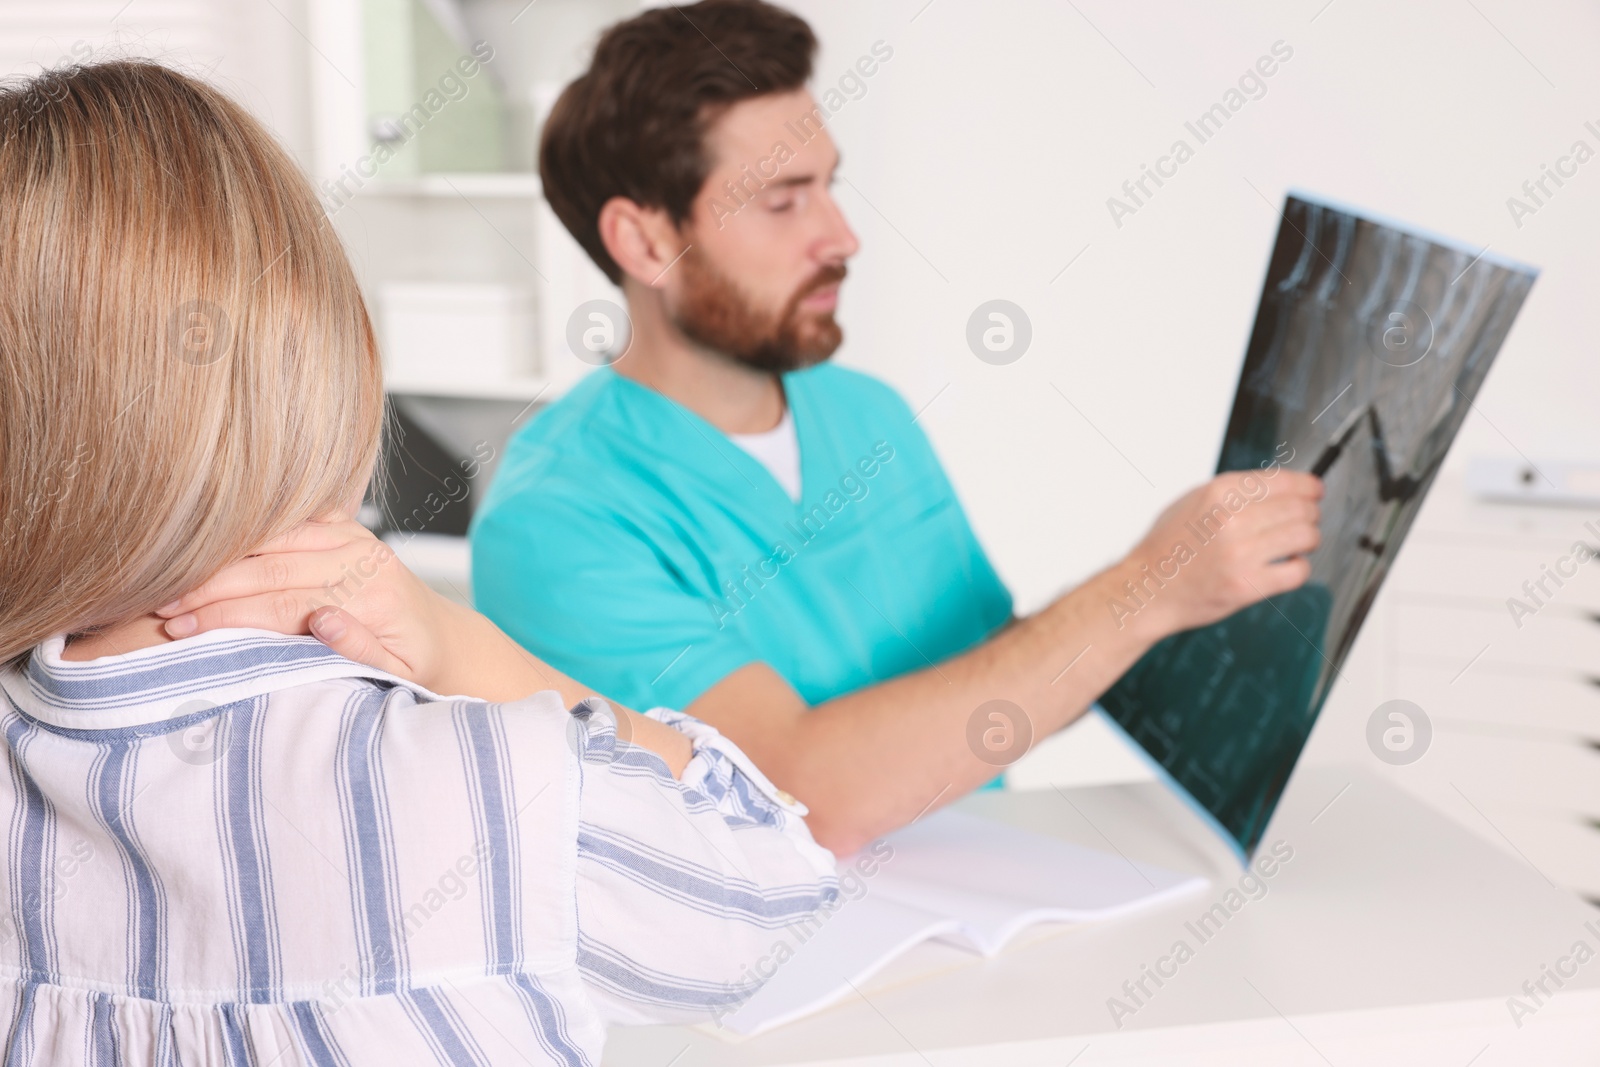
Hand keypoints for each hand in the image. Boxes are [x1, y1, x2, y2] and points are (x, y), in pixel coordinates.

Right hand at [155, 515, 470, 690]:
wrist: (445, 639)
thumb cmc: (415, 666)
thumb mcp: (396, 675)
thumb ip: (359, 649)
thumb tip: (324, 621)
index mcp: (374, 598)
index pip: (285, 604)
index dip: (228, 617)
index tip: (180, 630)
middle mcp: (364, 559)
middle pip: (272, 569)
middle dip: (211, 589)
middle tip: (162, 607)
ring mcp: (354, 538)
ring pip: (274, 541)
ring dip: (221, 561)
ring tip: (173, 582)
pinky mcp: (345, 528)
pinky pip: (289, 523)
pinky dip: (249, 536)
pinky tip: (210, 547)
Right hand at [1116, 469, 1322, 636]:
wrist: (1147, 588)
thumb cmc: (1166, 549)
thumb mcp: (1191, 502)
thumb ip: (1232, 492)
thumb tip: (1278, 486)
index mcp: (1219, 493)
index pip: (1284, 480)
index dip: (1308, 486)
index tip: (1314, 492)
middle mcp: (1231, 519)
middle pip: (1301, 508)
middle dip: (1310, 514)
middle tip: (1306, 521)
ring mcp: (1240, 553)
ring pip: (1306, 536)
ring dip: (1309, 540)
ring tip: (1296, 545)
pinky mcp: (1247, 585)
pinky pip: (1297, 572)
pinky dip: (1299, 568)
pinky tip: (1287, 566)